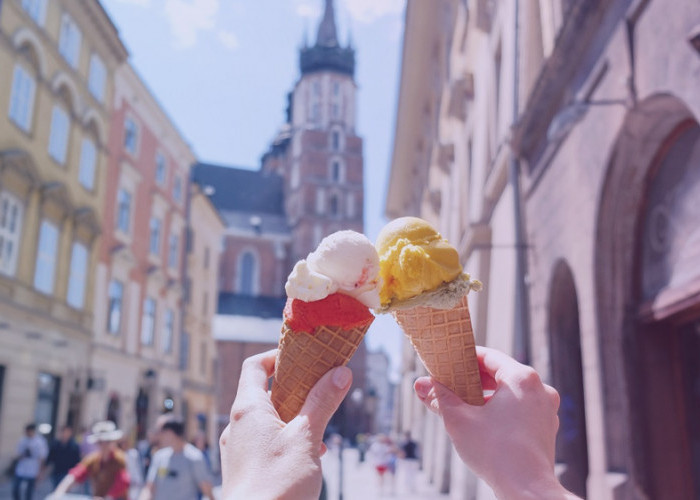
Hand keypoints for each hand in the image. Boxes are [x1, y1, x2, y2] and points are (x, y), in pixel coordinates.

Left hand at [220, 349, 351, 499]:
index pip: (254, 366)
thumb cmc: (277, 483)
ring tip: (320, 430)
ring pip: (267, 420)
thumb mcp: (307, 437)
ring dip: (294, 417)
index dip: (278, 356)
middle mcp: (237, 425)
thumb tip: (340, 371)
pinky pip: (265, 442)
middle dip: (296, 390)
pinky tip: (309, 455)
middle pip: (264, 392)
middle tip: (321, 390)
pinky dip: (286, 439)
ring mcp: (238, 448)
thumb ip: (322, 402)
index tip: (303, 357)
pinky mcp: (244, 468)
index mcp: (247, 409)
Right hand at [414, 347, 578, 499]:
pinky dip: (500, 411)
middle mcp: (539, 389)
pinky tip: (481, 422)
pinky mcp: (545, 428)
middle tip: (448, 385)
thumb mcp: (459, 420)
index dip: (464, 358)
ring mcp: (546, 409)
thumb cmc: (495, 453)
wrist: (527, 491)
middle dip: (471, 381)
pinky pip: (519, 409)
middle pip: (499, 375)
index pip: (488, 356)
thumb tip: (420, 384)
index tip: (446, 363)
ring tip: (462, 406)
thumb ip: (439, 398)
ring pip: (509, 393)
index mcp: (522, 378)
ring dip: (485, 397)